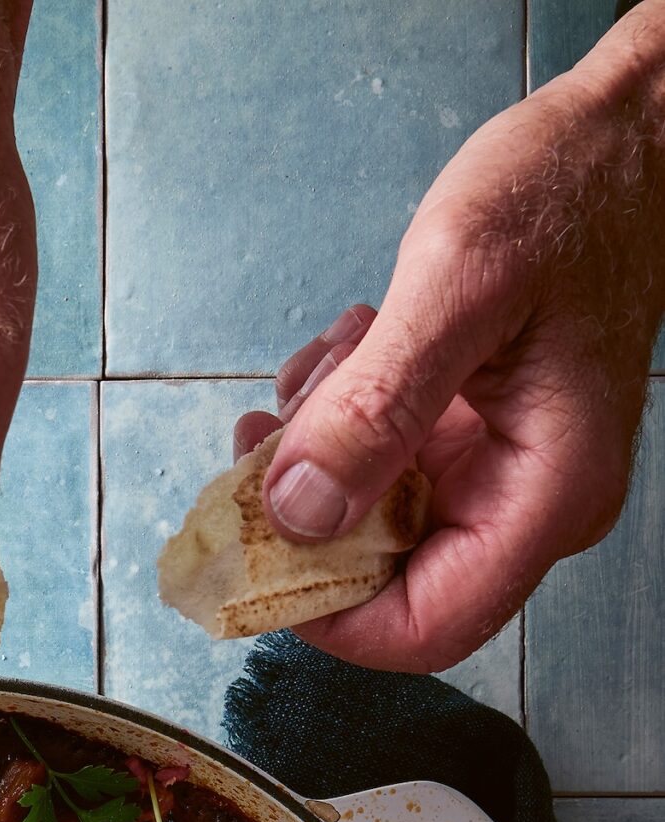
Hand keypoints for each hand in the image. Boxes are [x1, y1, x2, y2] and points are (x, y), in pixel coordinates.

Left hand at [233, 10, 664, 670]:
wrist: (624, 139)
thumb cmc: (570, 191)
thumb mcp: (459, 282)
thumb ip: (377, 405)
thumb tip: (296, 514)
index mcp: (546, 496)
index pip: (424, 629)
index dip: (325, 616)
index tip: (250, 554)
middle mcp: (528, 508)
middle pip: (384, 583)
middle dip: (307, 520)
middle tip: (262, 434)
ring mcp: (501, 478)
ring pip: (370, 523)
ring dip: (317, 456)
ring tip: (331, 359)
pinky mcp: (474, 443)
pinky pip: (383, 470)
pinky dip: (342, 421)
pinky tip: (350, 351)